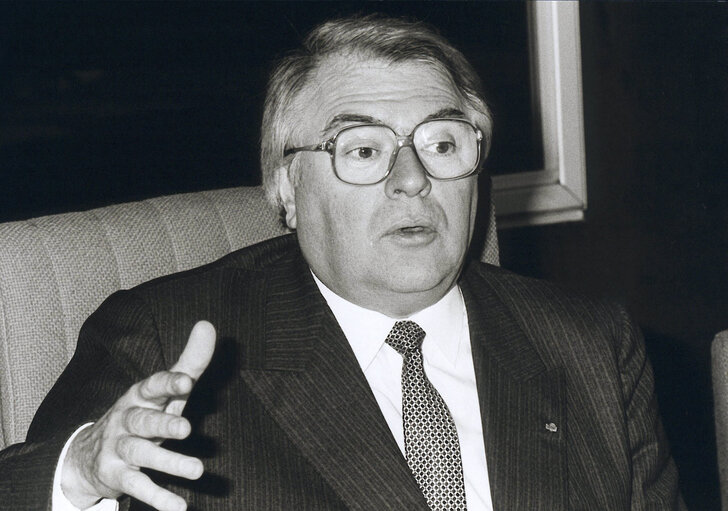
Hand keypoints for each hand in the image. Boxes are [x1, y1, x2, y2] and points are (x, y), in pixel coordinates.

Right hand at [61, 321, 215, 510]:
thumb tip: (208, 325)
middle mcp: (128, 420)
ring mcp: (120, 449)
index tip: (187, 381)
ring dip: (169, 462)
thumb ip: (189, 362)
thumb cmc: (141, 415)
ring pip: (142, 454)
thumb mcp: (163, 391)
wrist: (88, 454)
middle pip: (144, 421)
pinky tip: (178, 507)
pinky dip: (157, 497)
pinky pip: (137, 487)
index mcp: (140, 396)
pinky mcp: (117, 476)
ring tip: (198, 470)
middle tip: (187, 428)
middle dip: (163, 423)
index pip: (154, 386)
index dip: (169, 383)